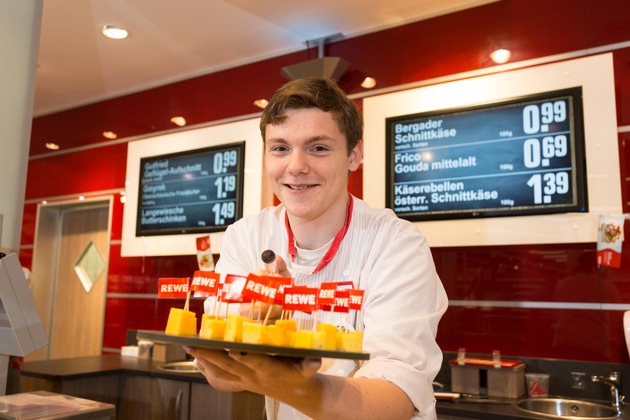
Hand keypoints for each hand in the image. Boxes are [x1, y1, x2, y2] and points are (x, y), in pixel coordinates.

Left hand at [185, 346, 321, 395]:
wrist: (297, 394)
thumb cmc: (301, 375)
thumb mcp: (309, 369)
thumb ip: (311, 364)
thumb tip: (316, 360)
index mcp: (269, 370)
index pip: (254, 362)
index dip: (244, 356)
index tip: (232, 347)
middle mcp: (252, 377)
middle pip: (228, 365)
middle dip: (210, 354)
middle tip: (192, 343)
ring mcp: (244, 381)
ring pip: (219, 371)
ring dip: (203, 360)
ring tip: (188, 346)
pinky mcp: (240, 382)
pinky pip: (219, 377)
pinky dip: (206, 367)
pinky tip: (196, 357)